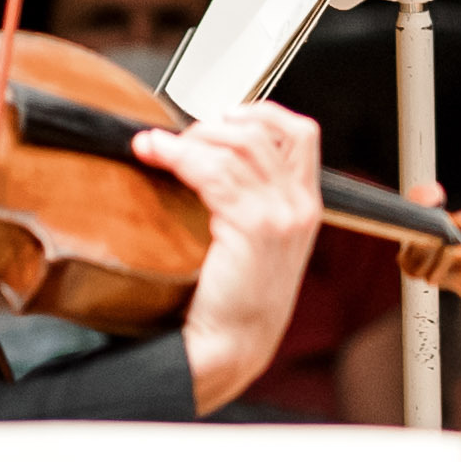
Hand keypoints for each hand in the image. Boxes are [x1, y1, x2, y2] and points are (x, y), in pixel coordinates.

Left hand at [139, 97, 334, 404]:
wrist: (232, 348)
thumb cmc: (235, 303)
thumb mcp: (257, 244)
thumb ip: (249, 202)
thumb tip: (209, 160)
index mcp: (306, 206)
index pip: (301, 134)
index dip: (261, 113)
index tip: (223, 115)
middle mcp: (300, 206)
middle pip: (266, 132)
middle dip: (216, 124)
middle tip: (181, 139)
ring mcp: (281, 215)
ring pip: (237, 146)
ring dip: (190, 138)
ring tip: (156, 146)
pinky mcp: (252, 227)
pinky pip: (213, 171)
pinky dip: (178, 154)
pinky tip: (155, 155)